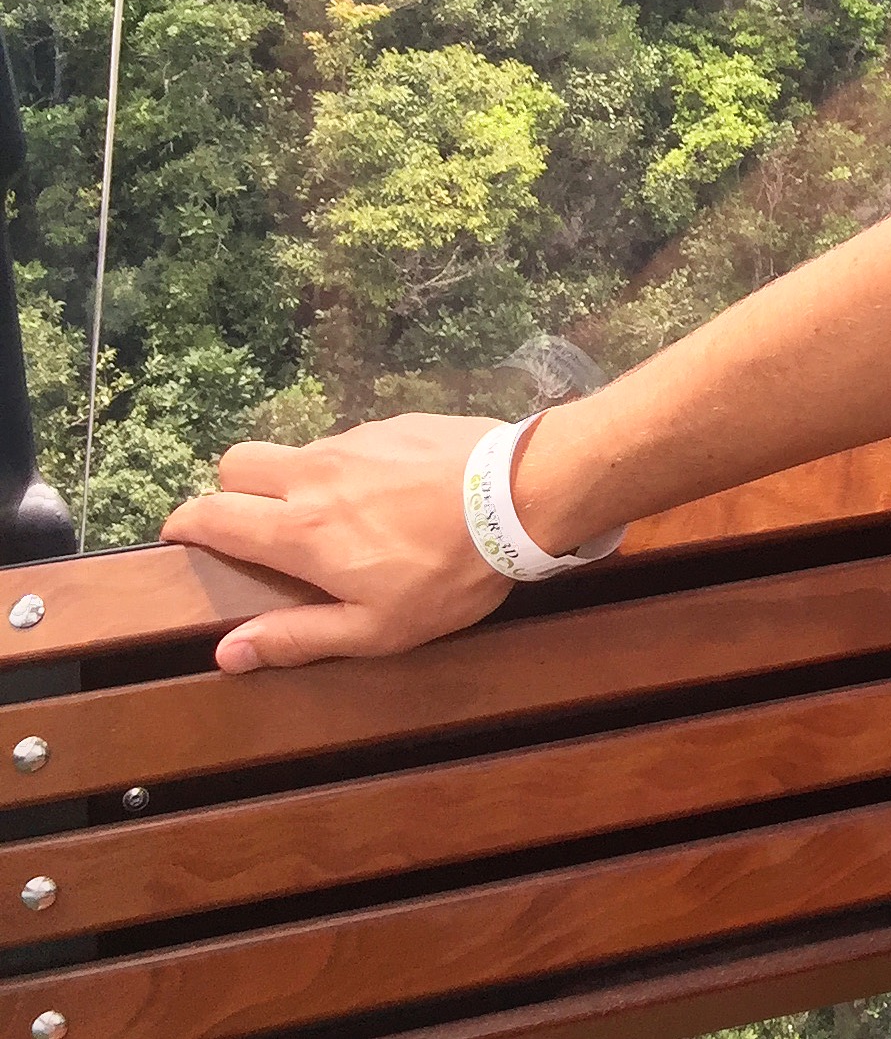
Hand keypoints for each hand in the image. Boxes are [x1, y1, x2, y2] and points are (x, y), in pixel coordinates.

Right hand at [160, 413, 514, 673]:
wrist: (522, 495)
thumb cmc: (448, 573)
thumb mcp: (375, 627)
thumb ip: (297, 637)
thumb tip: (227, 652)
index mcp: (298, 529)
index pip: (212, 513)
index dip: (185, 524)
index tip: (183, 538)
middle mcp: (315, 474)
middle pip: (237, 462)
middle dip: (233, 490)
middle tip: (259, 525)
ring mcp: (357, 440)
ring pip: (298, 451)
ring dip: (299, 480)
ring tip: (343, 517)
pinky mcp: (397, 422)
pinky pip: (352, 441)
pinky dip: (353, 466)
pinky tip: (394, 493)